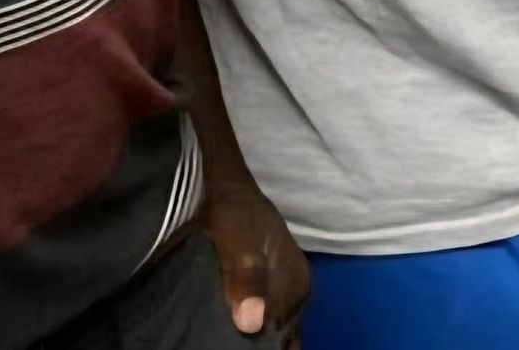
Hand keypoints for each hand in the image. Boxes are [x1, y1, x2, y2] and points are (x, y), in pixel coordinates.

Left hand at [202, 180, 309, 337]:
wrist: (223, 186)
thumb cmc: (234, 212)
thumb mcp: (240, 242)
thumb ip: (248, 278)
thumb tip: (252, 323)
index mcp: (296, 283)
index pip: (283, 335)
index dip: (261, 346)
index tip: (237, 349)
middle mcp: (293, 290)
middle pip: (277, 332)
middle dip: (256, 342)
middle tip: (225, 344)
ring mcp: (277, 287)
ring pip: (266, 325)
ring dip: (248, 336)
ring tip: (222, 340)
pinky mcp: (259, 285)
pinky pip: (256, 315)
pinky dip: (244, 323)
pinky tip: (225, 328)